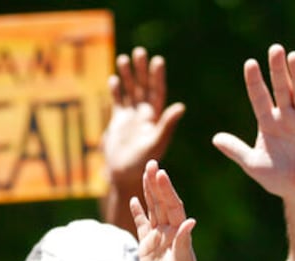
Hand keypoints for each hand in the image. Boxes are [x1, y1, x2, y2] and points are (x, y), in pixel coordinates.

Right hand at [102, 47, 184, 182]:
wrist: (125, 175)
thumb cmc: (143, 162)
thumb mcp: (156, 142)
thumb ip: (167, 125)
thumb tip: (181, 107)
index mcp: (155, 117)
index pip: (157, 91)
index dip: (157, 77)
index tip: (157, 61)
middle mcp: (144, 114)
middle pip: (143, 87)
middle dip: (141, 70)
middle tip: (139, 52)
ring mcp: (131, 117)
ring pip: (130, 91)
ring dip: (127, 76)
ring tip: (123, 59)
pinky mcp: (118, 122)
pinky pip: (118, 102)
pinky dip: (115, 91)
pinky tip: (113, 79)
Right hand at [129, 161, 198, 260]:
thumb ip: (183, 242)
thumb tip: (190, 222)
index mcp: (179, 232)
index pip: (172, 206)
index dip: (166, 190)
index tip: (161, 173)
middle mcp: (169, 231)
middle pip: (162, 202)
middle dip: (156, 183)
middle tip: (151, 163)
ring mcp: (158, 237)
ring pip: (152, 209)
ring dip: (148, 191)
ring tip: (145, 173)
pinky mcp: (147, 246)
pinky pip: (142, 225)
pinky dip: (138, 212)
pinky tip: (134, 200)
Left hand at [212, 44, 294, 201]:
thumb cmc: (277, 180)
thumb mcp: (253, 165)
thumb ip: (236, 151)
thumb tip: (215, 138)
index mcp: (268, 123)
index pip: (259, 98)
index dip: (254, 82)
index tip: (250, 64)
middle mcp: (286, 118)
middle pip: (281, 89)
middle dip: (277, 70)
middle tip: (275, 49)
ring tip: (294, 57)